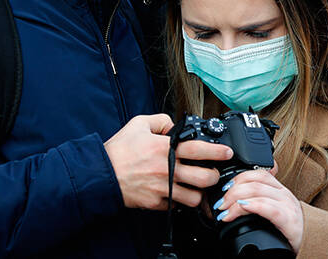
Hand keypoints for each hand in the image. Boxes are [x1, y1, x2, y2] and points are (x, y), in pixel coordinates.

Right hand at [104, 114, 233, 209]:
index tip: (227, 152)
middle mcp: (167, 170)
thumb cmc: (118, 150)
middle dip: (214, 175)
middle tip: (213, 171)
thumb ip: (160, 120)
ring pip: (195, 197)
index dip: (218, 151)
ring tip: (197, 185)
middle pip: (205, 177)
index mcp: (165, 149)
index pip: (200, 149)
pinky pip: (177, 206)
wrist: (101, 174)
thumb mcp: (138, 124)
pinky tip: (178, 193)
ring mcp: (163, 188)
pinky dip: (180, 201)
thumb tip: (174, 125)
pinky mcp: (156, 203)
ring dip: (199, 191)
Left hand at [213, 169, 303, 252]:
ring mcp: (287, 206)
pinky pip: (269, 208)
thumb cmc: (288, 228)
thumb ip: (259, 199)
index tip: (224, 189)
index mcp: (279, 189)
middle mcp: (283, 194)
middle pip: (254, 182)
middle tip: (220, 204)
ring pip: (258, 192)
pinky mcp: (289, 221)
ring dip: (236, 201)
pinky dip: (253, 207)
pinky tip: (242, 209)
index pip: (257, 173)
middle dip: (232, 191)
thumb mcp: (273, 209)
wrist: (311, 243)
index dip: (238, 178)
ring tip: (225, 212)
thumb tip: (233, 198)